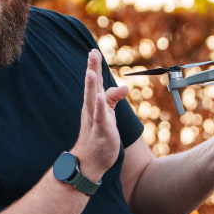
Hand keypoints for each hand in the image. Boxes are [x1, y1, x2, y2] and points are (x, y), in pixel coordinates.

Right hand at [69, 49, 128, 182]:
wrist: (89, 161)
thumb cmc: (98, 135)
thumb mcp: (107, 114)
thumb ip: (113, 98)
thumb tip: (124, 88)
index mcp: (94, 103)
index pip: (96, 82)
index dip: (95, 67)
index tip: (93, 52)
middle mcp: (92, 108)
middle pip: (93, 86)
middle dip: (92, 69)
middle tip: (91, 53)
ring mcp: (95, 119)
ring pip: (92, 99)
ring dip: (92, 86)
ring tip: (91, 72)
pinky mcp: (101, 130)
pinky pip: (100, 117)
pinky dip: (99, 107)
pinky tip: (99, 98)